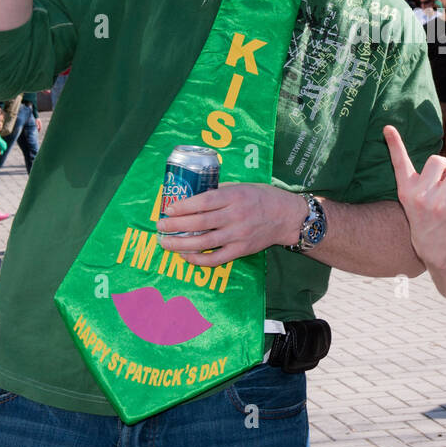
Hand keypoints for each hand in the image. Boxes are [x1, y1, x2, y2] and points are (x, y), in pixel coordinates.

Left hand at [157, 183, 304, 265]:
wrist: (286, 216)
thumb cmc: (261, 197)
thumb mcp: (241, 186)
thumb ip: (219, 192)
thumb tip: (190, 197)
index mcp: (235, 196)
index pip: (204, 201)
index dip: (183, 206)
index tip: (168, 209)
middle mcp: (235, 216)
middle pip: (199, 223)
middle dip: (175, 226)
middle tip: (159, 226)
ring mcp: (238, 235)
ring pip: (204, 243)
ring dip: (180, 244)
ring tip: (165, 242)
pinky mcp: (241, 250)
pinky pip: (215, 259)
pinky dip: (198, 260)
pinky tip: (185, 255)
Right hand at [383, 125, 445, 269]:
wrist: (432, 247)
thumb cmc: (425, 215)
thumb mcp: (422, 194)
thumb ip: (438, 173)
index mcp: (406, 188)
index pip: (399, 162)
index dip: (393, 143)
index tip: (388, 127)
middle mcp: (420, 194)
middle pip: (439, 160)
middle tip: (445, 179)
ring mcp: (439, 203)